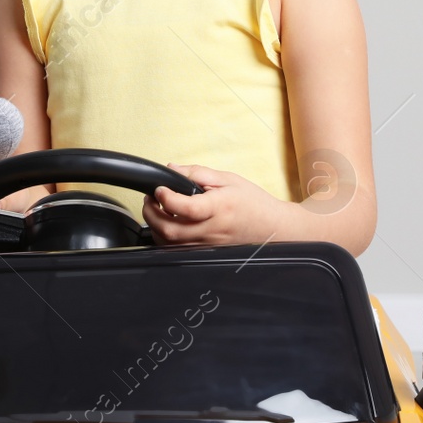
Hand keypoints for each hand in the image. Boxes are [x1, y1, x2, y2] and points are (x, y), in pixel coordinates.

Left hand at [143, 164, 287, 245]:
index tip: (159, 189)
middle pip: (170, 230)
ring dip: (155, 227)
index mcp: (218, 208)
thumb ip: (198, 173)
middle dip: (151, 213)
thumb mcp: (228, 179)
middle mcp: (211, 230)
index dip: (167, 199)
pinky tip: (167, 224)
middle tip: (150, 199)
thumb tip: (172, 169)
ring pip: (169, 243)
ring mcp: (207, 245)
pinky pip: (177, 250)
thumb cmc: (253, 203)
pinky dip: (165, 238)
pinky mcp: (204, 253)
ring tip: (156, 210)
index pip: (187, 208)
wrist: (271, 227)